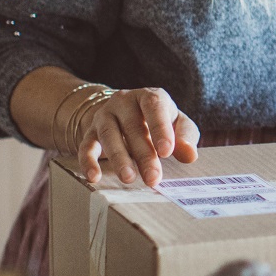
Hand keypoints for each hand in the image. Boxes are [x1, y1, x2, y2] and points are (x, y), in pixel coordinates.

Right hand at [60, 87, 199, 186]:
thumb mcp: (176, 122)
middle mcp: (124, 102)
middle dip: (144, 154)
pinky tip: (94, 177)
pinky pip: (85, 146)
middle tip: (153, 178)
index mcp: (149, 96)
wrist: (122, 112)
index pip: (154, 106)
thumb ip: (186, 136)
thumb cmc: (157, 120)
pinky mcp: (90, 132)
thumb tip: (189, 154)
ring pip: (109, 135)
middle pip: (133, 126)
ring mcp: (104, 116)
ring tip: (129, 179)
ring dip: (119, 158)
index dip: (160, 128)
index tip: (167, 152)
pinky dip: (88, 162)